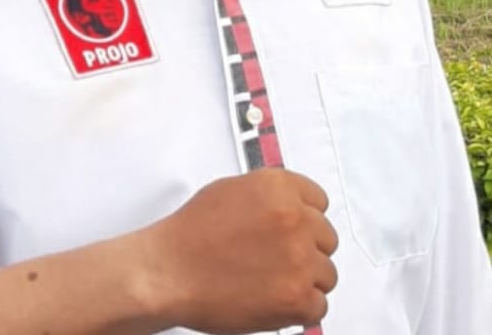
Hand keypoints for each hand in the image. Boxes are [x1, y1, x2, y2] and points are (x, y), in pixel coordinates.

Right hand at [143, 169, 337, 333]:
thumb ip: (269, 194)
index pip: (320, 201)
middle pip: (327, 238)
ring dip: (305, 280)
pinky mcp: (296, 298)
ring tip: (271, 280)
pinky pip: (319, 306)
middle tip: (278, 259)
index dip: (306, 218)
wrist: (168, 270)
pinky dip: (299, 309)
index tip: (297, 229)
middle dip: (307, 249)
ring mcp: (299, 259)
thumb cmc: (191, 234)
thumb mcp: (231, 190)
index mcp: (279, 187)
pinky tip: (272, 298)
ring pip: (326, 274)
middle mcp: (294, 218)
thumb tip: (290, 206)